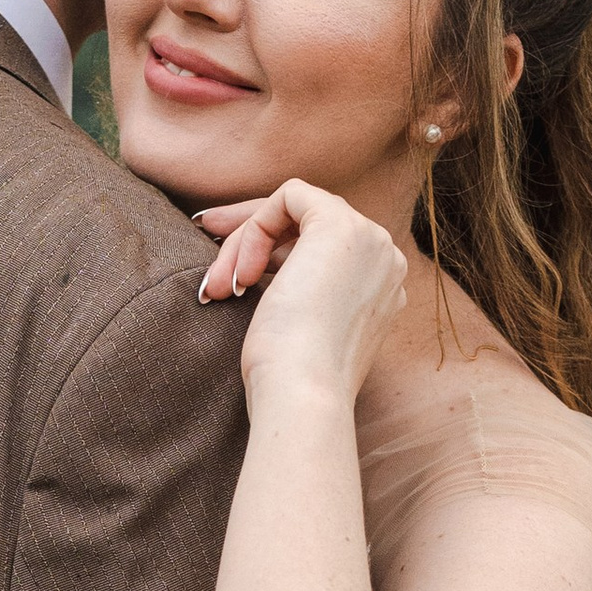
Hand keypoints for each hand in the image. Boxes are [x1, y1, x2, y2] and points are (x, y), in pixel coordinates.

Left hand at [197, 180, 407, 401]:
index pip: (323, 245)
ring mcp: (369, 238)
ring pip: (295, 210)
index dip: (272, 249)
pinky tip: (242, 272)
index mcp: (381, 286)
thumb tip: (257, 265)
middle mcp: (384, 257)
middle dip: (252, 234)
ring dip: (246, 241)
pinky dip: (254, 228)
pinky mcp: (339, 224)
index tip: (229, 269)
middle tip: (207, 243)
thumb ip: (298, 289)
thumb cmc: (291, 377)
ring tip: (219, 284)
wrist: (303, 394)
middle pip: (308, 222)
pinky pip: (288, 196)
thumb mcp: (299, 326)